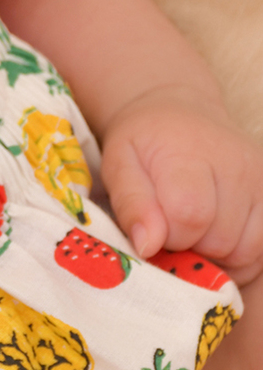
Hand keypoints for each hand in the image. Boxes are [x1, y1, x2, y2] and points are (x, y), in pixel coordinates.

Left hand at [100, 85, 262, 279]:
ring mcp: (261, 179)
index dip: (168, 237)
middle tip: (173, 226)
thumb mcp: (119, 165)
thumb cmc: (144, 143)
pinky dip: (239, 256)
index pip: (190, 216)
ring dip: (217, 256)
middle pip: (220, 240)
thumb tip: (147, 246)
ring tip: (195, 230)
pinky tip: (216, 236)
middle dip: (191, 247)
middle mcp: (236, 165)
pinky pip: (262, 249)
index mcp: (191, 154)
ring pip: (246, 252)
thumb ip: (131, 205)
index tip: (155, 227)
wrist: (180, 113)